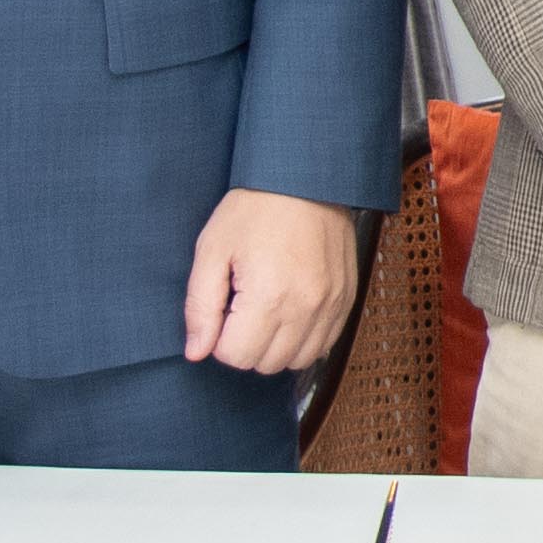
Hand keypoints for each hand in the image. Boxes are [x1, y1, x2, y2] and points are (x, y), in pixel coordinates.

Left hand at [182, 188, 364, 373]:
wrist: (307, 178)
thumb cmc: (255, 209)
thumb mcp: (212, 250)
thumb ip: (200, 307)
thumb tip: (196, 351)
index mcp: (268, 296)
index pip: (235, 356)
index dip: (219, 340)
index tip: (222, 311)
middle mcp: (305, 307)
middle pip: (265, 364)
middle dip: (245, 346)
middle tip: (241, 310)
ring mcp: (331, 304)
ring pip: (297, 360)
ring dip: (275, 347)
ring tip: (266, 312)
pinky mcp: (347, 298)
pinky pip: (324, 345)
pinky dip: (303, 340)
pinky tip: (290, 314)